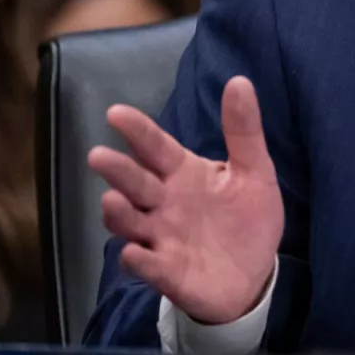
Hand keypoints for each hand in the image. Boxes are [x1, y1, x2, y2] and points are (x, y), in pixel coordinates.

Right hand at [88, 75, 283, 323]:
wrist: (254, 273)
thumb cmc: (247, 217)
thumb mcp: (254, 171)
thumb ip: (244, 130)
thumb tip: (240, 81)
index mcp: (184, 173)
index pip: (155, 147)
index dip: (137, 131)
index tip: (116, 113)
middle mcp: (165, 203)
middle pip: (135, 183)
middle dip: (118, 170)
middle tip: (100, 155)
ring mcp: (162, 238)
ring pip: (130, 223)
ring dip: (119, 213)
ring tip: (112, 200)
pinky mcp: (168, 272)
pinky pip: (147, 265)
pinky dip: (138, 259)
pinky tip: (133, 252)